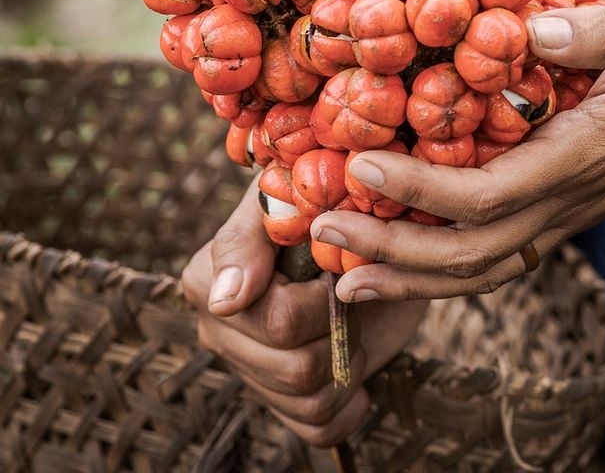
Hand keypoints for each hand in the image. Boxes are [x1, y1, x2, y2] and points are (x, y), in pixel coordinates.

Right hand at [181, 179, 427, 446]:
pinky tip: (355, 367)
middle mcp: (220, 331)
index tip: (333, 268)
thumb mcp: (291, 199)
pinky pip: (318, 427)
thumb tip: (225, 299)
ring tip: (351, 323)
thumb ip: (248, 238)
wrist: (372, 238)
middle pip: (297, 367)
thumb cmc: (328, 206)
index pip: (279, 321)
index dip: (324, 301)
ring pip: (309, 400)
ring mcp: (250, 370)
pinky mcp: (286, 399)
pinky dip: (349, 404)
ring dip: (349, 364)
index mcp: (209, 282)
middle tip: (352, 296)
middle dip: (341, 332)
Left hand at [311, 0, 604, 301]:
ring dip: (411, 277)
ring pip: (483, 269)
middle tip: (322, 230)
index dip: (422, 187)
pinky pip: (495, 255)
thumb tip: (533, 29)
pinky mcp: (562, 211)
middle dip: (396, 251)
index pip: (492, 193)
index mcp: (586, 158)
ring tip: (343, 275)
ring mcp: (567, 214)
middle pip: (475, 252)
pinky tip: (396, 260)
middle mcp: (571, 201)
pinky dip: (440, 268)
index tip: (359, 162)